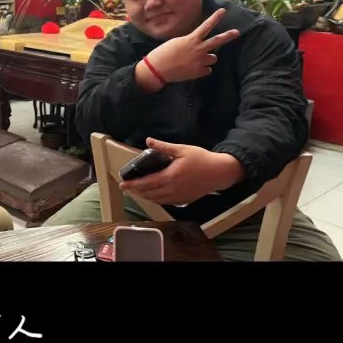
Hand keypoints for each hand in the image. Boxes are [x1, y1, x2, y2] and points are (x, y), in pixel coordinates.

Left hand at [118, 137, 245, 206]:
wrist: (219, 172)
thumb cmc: (201, 159)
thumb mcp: (182, 149)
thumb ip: (163, 147)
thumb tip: (148, 140)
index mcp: (170, 176)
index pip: (146, 183)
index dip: (133, 184)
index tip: (123, 184)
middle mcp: (172, 190)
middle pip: (149, 193)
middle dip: (136, 191)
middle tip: (126, 188)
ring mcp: (178, 197)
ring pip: (157, 199)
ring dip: (145, 196)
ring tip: (137, 192)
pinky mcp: (184, 200)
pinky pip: (166, 202)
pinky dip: (156, 199)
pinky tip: (154, 195)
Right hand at [138, 8, 239, 85]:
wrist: (158, 69)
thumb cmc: (164, 53)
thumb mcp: (178, 42)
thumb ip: (191, 42)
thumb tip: (200, 46)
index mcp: (191, 39)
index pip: (206, 26)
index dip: (215, 18)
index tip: (223, 11)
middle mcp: (198, 49)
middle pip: (217, 41)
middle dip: (228, 36)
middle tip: (237, 32)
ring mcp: (200, 62)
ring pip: (213, 58)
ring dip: (208, 57)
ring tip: (196, 59)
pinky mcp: (199, 72)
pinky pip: (207, 69)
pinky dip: (202, 69)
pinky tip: (192, 68)